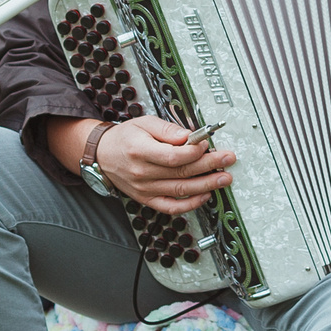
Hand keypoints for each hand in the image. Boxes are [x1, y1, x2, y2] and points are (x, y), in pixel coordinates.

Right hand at [94, 117, 236, 214]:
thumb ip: (167, 129)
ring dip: (206, 185)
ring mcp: (145, 189)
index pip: (174, 156)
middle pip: (182, 172)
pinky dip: (190, 204)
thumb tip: (189, 136)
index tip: (207, 143)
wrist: (102, 155)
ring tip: (224, 178)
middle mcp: (142, 173)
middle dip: (210, 166)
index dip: (195, 151)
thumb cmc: (125, 138)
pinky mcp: (146, 199)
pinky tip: (204, 195)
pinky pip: (171, 207)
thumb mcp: (144, 123)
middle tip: (228, 159)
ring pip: (180, 190)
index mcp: (140, 151)